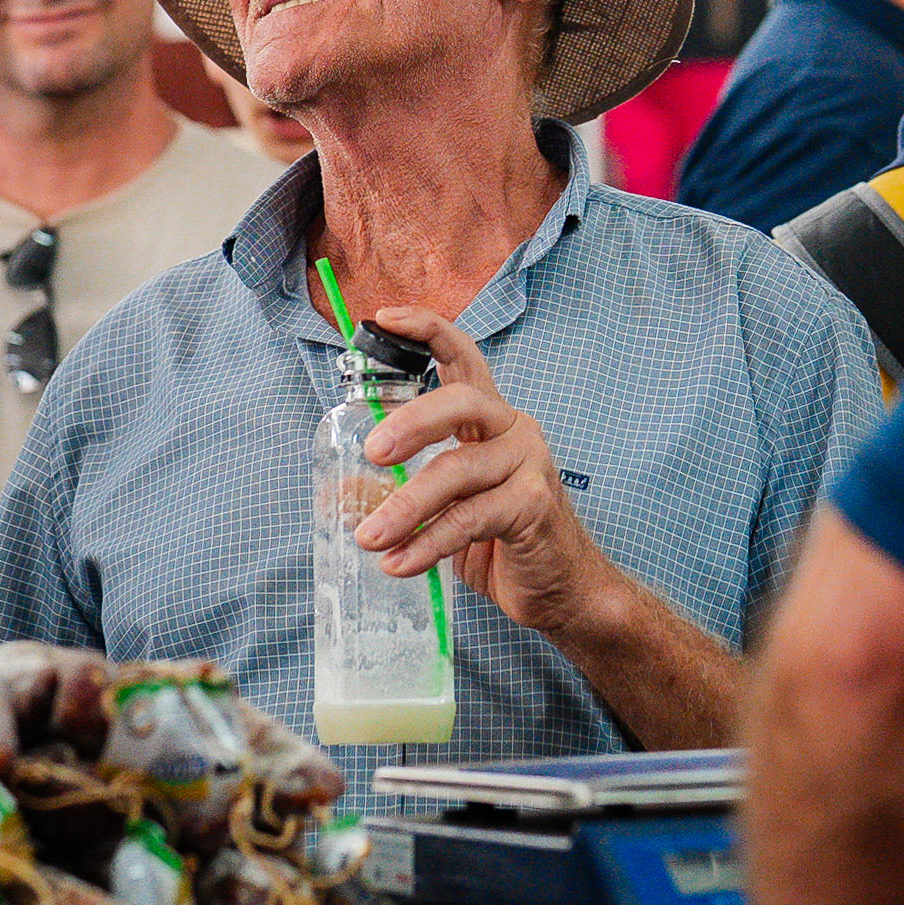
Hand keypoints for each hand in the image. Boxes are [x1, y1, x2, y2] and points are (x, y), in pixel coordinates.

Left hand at [348, 308, 613, 637]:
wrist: (561, 586)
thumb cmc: (501, 536)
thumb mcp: (446, 506)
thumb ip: (403, 488)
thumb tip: (341, 491)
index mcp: (489, 418)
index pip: (462, 356)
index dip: (426, 330)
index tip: (383, 318)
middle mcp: (512, 429)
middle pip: (461, 401)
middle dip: (410, 422)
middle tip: (372, 451)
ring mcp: (528, 465)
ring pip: (457, 470)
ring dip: (405, 506)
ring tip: (368, 537)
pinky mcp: (534, 505)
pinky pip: (469, 519)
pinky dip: (427, 543)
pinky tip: (400, 563)